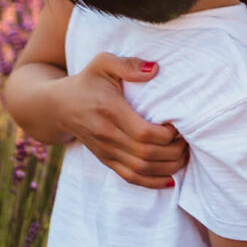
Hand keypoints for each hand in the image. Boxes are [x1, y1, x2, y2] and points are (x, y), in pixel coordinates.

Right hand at [57, 53, 188, 187]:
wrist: (59, 107)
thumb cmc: (87, 81)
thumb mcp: (102, 63)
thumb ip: (127, 64)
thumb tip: (154, 69)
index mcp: (110, 111)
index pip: (143, 133)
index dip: (166, 134)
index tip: (178, 125)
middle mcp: (107, 135)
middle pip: (146, 154)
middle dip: (173, 151)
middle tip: (187, 141)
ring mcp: (106, 151)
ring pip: (141, 170)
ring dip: (168, 167)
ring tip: (184, 156)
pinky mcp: (106, 160)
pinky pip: (130, 178)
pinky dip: (152, 182)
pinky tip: (171, 179)